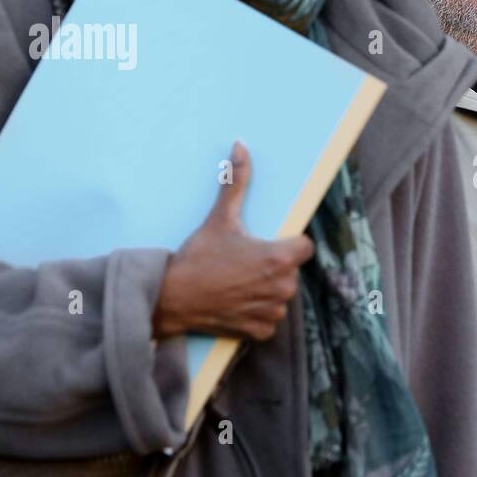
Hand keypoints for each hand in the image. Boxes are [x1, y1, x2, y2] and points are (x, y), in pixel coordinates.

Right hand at [152, 140, 314, 341]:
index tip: (268, 245)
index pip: (305, 247)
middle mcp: (283, 287)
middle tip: (243, 263)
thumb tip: (241, 145)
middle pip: (291, 271)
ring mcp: (273, 311)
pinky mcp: (261, 330)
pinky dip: (256, 312)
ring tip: (237, 282)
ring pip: (280, 295)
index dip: (288, 244)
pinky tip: (236, 302)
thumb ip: (236, 182)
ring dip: (266, 290)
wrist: (171, 298)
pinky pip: (268, 318)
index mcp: (280, 259)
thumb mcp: (220, 217)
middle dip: (274, 266)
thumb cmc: (198, 257)